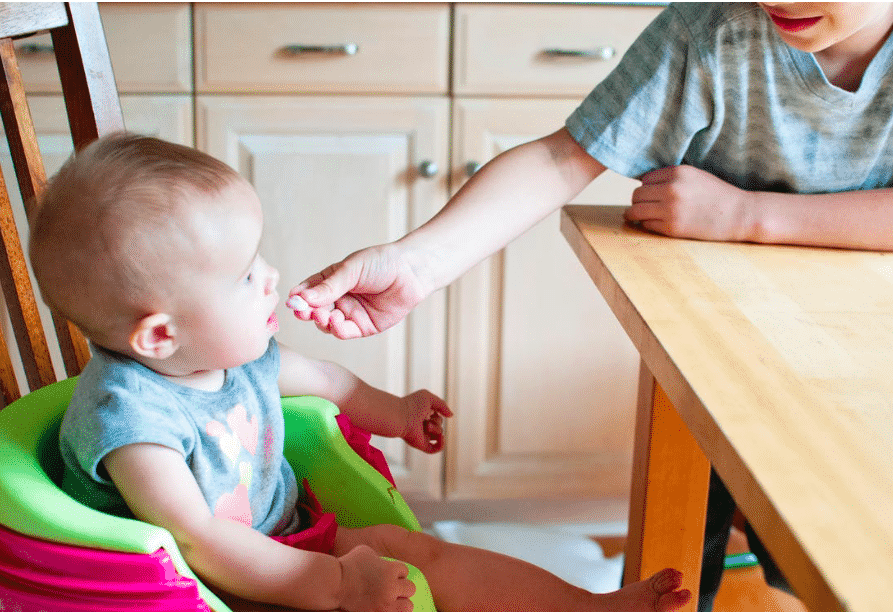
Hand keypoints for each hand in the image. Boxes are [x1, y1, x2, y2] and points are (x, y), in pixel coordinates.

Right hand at [289, 243, 427, 338]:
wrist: (411, 272)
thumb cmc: (381, 263)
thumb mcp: (351, 270)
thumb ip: (329, 286)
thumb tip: (302, 297)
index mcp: (331, 281)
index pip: (308, 291)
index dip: (299, 297)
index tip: (292, 301)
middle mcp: (338, 299)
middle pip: (314, 310)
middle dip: (307, 312)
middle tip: (303, 312)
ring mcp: (350, 314)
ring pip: (327, 323)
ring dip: (321, 321)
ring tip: (323, 315)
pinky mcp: (364, 326)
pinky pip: (345, 332)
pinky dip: (337, 330)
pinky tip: (336, 322)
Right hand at [338, 545, 414, 611]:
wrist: (334, 583)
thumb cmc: (348, 564)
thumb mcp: (367, 552)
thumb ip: (380, 558)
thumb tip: (384, 563)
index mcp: (390, 570)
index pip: (405, 571)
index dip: (397, 572)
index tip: (389, 574)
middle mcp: (391, 588)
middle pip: (410, 588)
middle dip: (401, 587)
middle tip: (392, 588)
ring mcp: (385, 604)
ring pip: (408, 606)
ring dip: (401, 602)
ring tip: (392, 601)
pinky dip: (392, 611)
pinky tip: (385, 607)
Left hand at [400, 390, 452, 452]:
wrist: (401, 416)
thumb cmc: (412, 404)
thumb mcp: (429, 398)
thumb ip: (442, 404)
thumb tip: (450, 415)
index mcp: (422, 415)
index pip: (437, 416)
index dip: (437, 412)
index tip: (428, 409)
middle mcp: (422, 426)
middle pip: (439, 425)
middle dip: (436, 421)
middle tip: (425, 418)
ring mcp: (422, 436)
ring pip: (439, 435)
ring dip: (436, 429)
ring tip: (426, 425)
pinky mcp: (421, 445)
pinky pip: (435, 449)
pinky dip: (441, 444)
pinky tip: (441, 437)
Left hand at [625, 165, 755, 241]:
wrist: (738, 215)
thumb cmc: (716, 195)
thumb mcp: (694, 176)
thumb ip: (670, 177)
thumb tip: (640, 183)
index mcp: (677, 172)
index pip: (644, 179)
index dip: (647, 187)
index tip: (652, 194)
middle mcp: (671, 189)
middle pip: (636, 195)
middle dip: (639, 201)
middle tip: (645, 206)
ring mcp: (670, 210)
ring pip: (635, 211)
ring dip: (636, 214)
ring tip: (639, 216)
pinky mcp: (671, 228)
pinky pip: (646, 225)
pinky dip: (647, 225)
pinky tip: (656, 224)